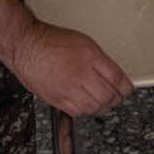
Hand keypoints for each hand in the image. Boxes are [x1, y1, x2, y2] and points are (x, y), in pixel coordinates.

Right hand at [4, 20, 132, 116]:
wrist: (26, 45)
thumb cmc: (50, 41)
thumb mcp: (83, 42)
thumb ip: (99, 60)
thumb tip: (113, 75)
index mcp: (90, 56)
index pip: (117, 77)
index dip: (126, 87)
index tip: (127, 89)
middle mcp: (80, 73)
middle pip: (108, 95)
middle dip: (116, 99)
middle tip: (117, 98)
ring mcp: (68, 87)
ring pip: (95, 107)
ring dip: (102, 107)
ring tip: (103, 103)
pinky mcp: (56, 98)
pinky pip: (78, 112)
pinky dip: (85, 111)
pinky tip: (86, 105)